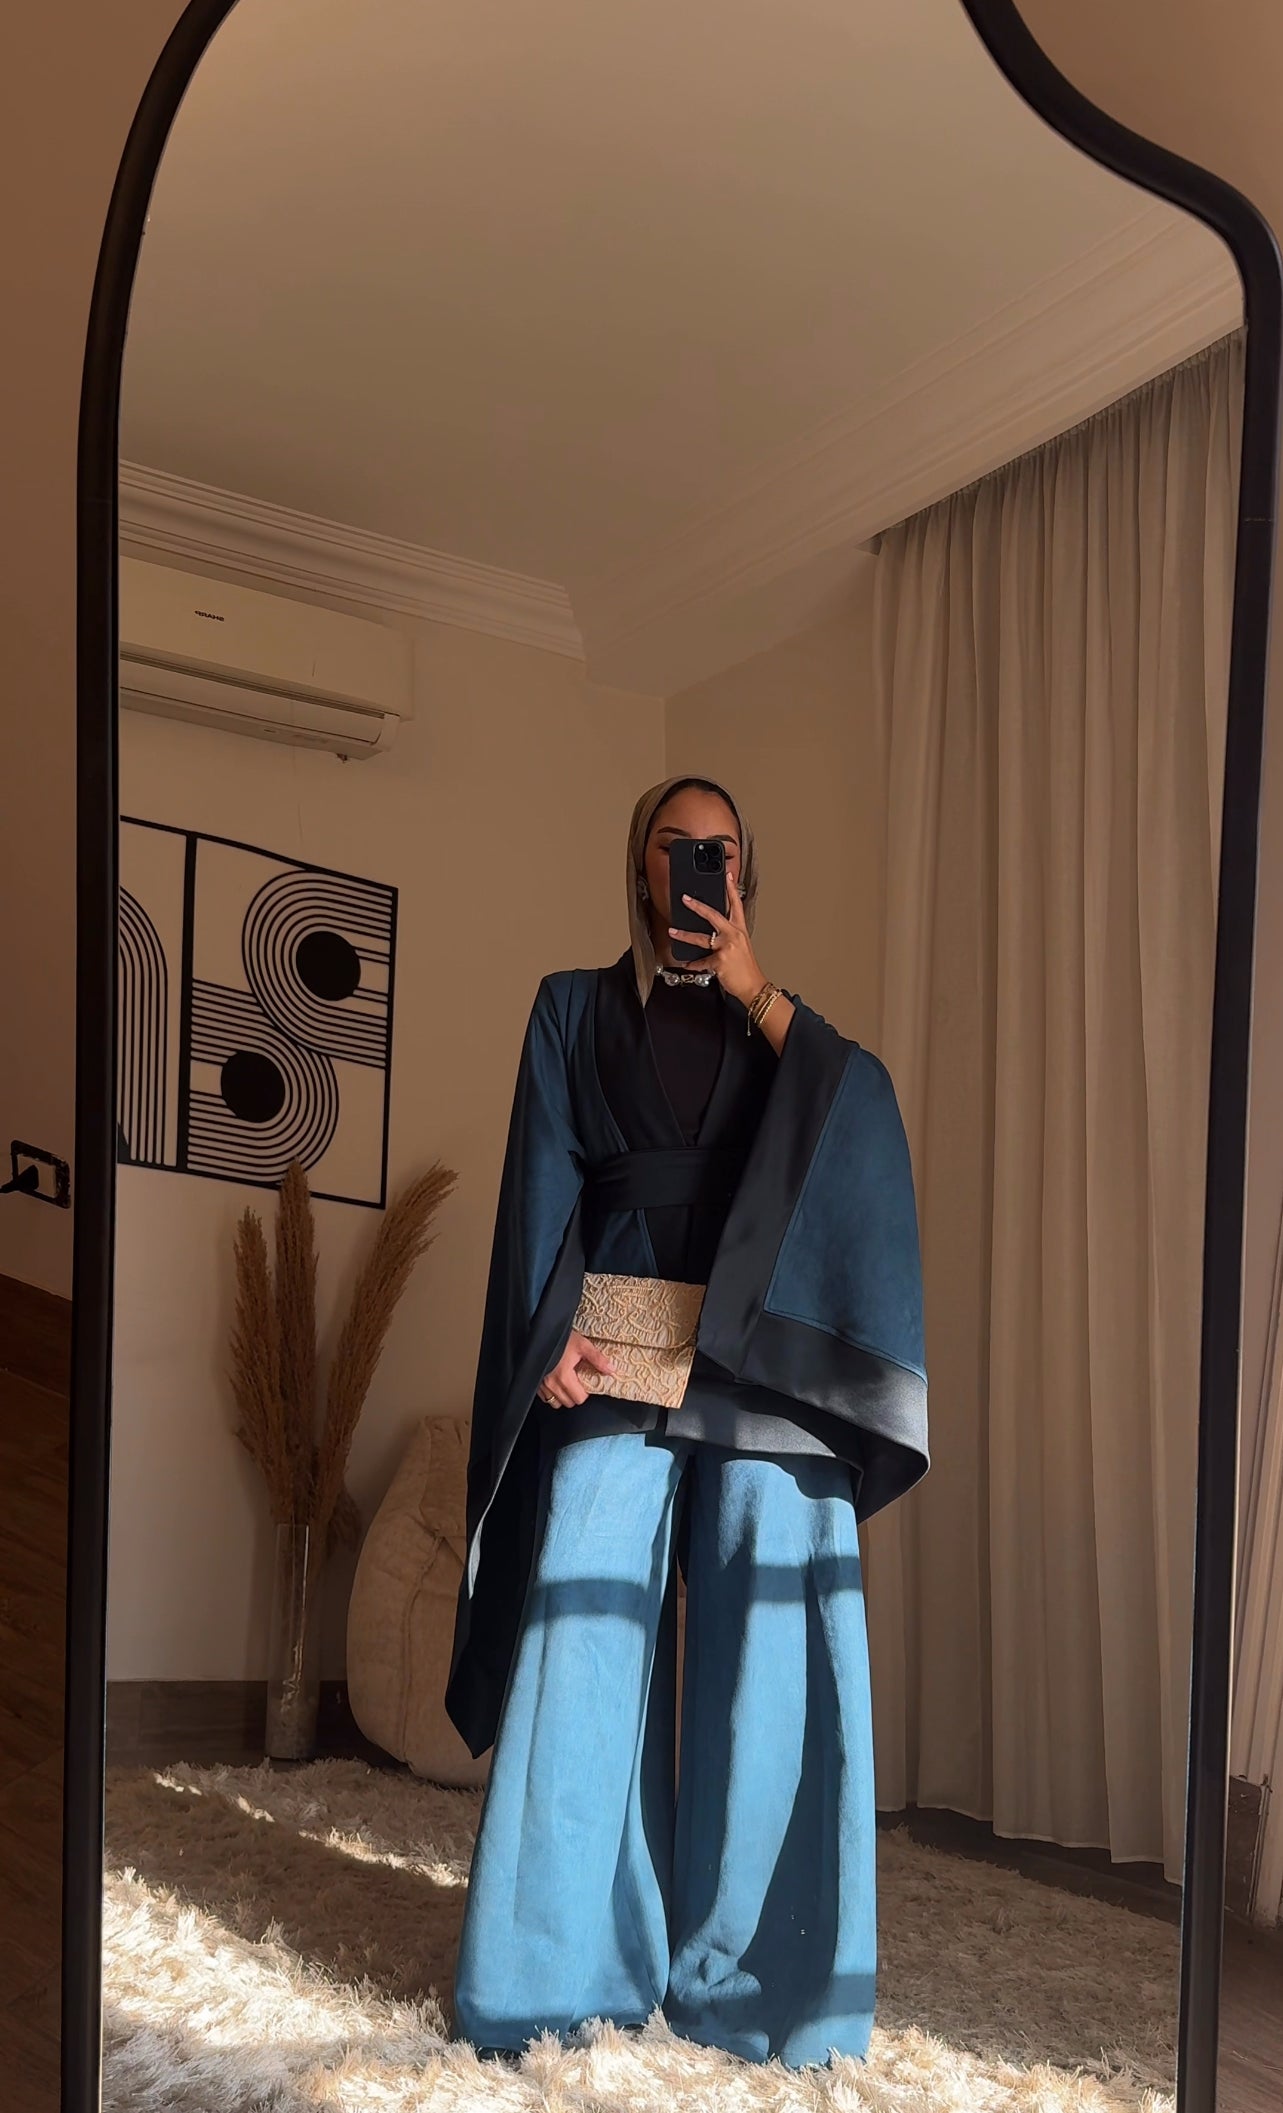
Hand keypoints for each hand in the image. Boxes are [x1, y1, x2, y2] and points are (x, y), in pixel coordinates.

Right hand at [536, 1328, 616, 1408]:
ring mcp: (541, 1384)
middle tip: (577, 1382)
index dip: (585, 1393)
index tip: (585, 1383)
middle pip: (568, 1403)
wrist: (543, 1332)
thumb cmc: (561, 1338)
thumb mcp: (582, 1345)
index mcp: (564, 1377)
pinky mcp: (535, 1382)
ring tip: (566, 1384)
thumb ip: (597, 1359)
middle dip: (575, 1395)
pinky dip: (551, 1394)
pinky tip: (556, 1383)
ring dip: (562, 1396)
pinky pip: (544, 1397)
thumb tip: (610, 1370)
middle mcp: (551, 1383)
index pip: (579, 1399)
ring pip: (555, 1402)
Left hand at [669, 873, 765, 1008]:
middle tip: (686, 899)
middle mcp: (734, 935)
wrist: (753, 986)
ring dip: (684, 935)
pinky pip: (701, 961)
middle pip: (713, 915)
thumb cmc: (746, 967)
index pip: (736, 905)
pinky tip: (687, 963)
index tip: (727, 876)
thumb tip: (713, 931)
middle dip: (697, 906)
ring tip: (673, 932)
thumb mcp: (741, 946)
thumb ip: (728, 936)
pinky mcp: (719, 961)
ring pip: (701, 938)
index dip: (731, 889)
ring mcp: (726, 947)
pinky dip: (693, 964)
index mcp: (740, 930)